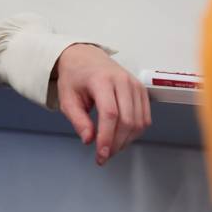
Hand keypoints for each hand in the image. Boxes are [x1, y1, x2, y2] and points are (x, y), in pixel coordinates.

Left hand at [52, 43, 150, 164]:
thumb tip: (89, 140)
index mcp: (101, 80)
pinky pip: (145, 117)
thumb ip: (78, 120)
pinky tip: (122, 137)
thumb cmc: (76, 77)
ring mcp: (134, 84)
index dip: (107, 138)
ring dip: (126, 140)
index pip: (110, 114)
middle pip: (127, 120)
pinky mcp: (141, 90)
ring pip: (139, 121)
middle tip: (104, 155)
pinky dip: (135, 132)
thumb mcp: (67, 98)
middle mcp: (122, 80)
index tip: (101, 154)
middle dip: (116, 143)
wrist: (86, 57)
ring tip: (111, 146)